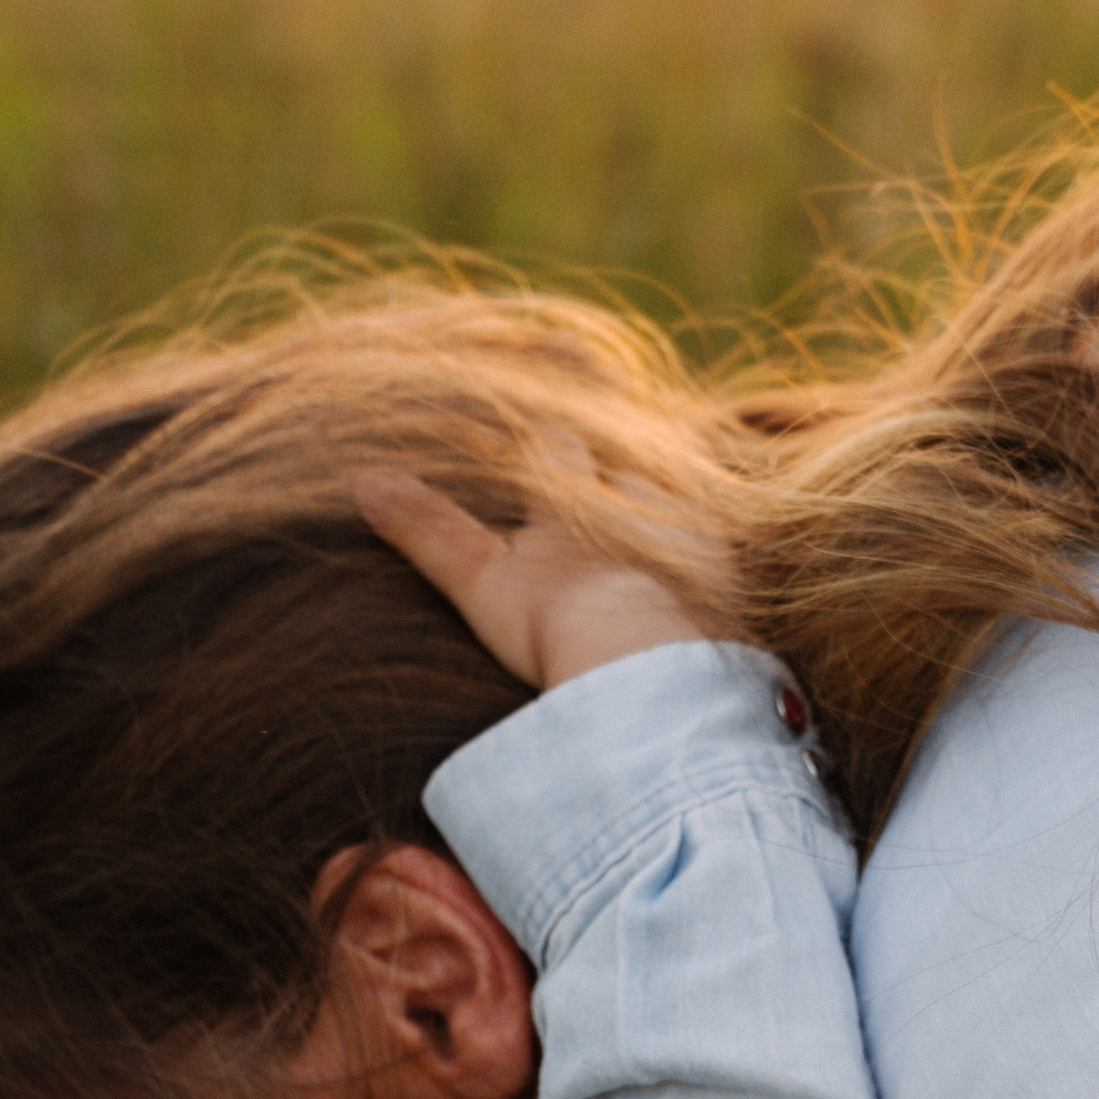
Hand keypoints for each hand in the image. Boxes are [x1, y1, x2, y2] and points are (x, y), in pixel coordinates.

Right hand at [356, 464, 716, 692]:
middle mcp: (636, 509)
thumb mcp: (478, 578)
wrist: (644, 668)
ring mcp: (691, 546)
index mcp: (574, 506)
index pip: (557, 450)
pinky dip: (724, 567)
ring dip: (676, 509)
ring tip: (674, 516)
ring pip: (683, 508)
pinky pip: (732, 566)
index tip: (544, 430)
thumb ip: (427, 532)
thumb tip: (364, 482)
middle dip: (620, 464)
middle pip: (628, 469)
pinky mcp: (733, 589)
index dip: (548, 439)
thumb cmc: (554, 623)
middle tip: (619, 468)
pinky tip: (725, 578)